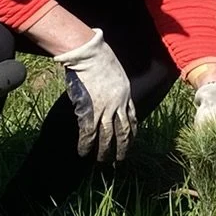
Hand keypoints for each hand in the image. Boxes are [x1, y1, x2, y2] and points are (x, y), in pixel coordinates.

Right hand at [55, 30, 134, 162]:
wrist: (89, 54)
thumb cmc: (99, 57)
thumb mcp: (115, 73)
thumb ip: (115, 87)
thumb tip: (109, 95)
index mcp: (126, 95)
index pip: (132, 118)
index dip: (131, 132)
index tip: (130, 141)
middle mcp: (118, 104)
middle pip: (122, 132)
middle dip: (122, 147)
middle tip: (119, 159)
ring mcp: (104, 109)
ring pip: (107, 136)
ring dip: (104, 151)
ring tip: (102, 161)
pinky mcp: (89, 110)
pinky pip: (89, 133)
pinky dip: (86, 144)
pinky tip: (83, 152)